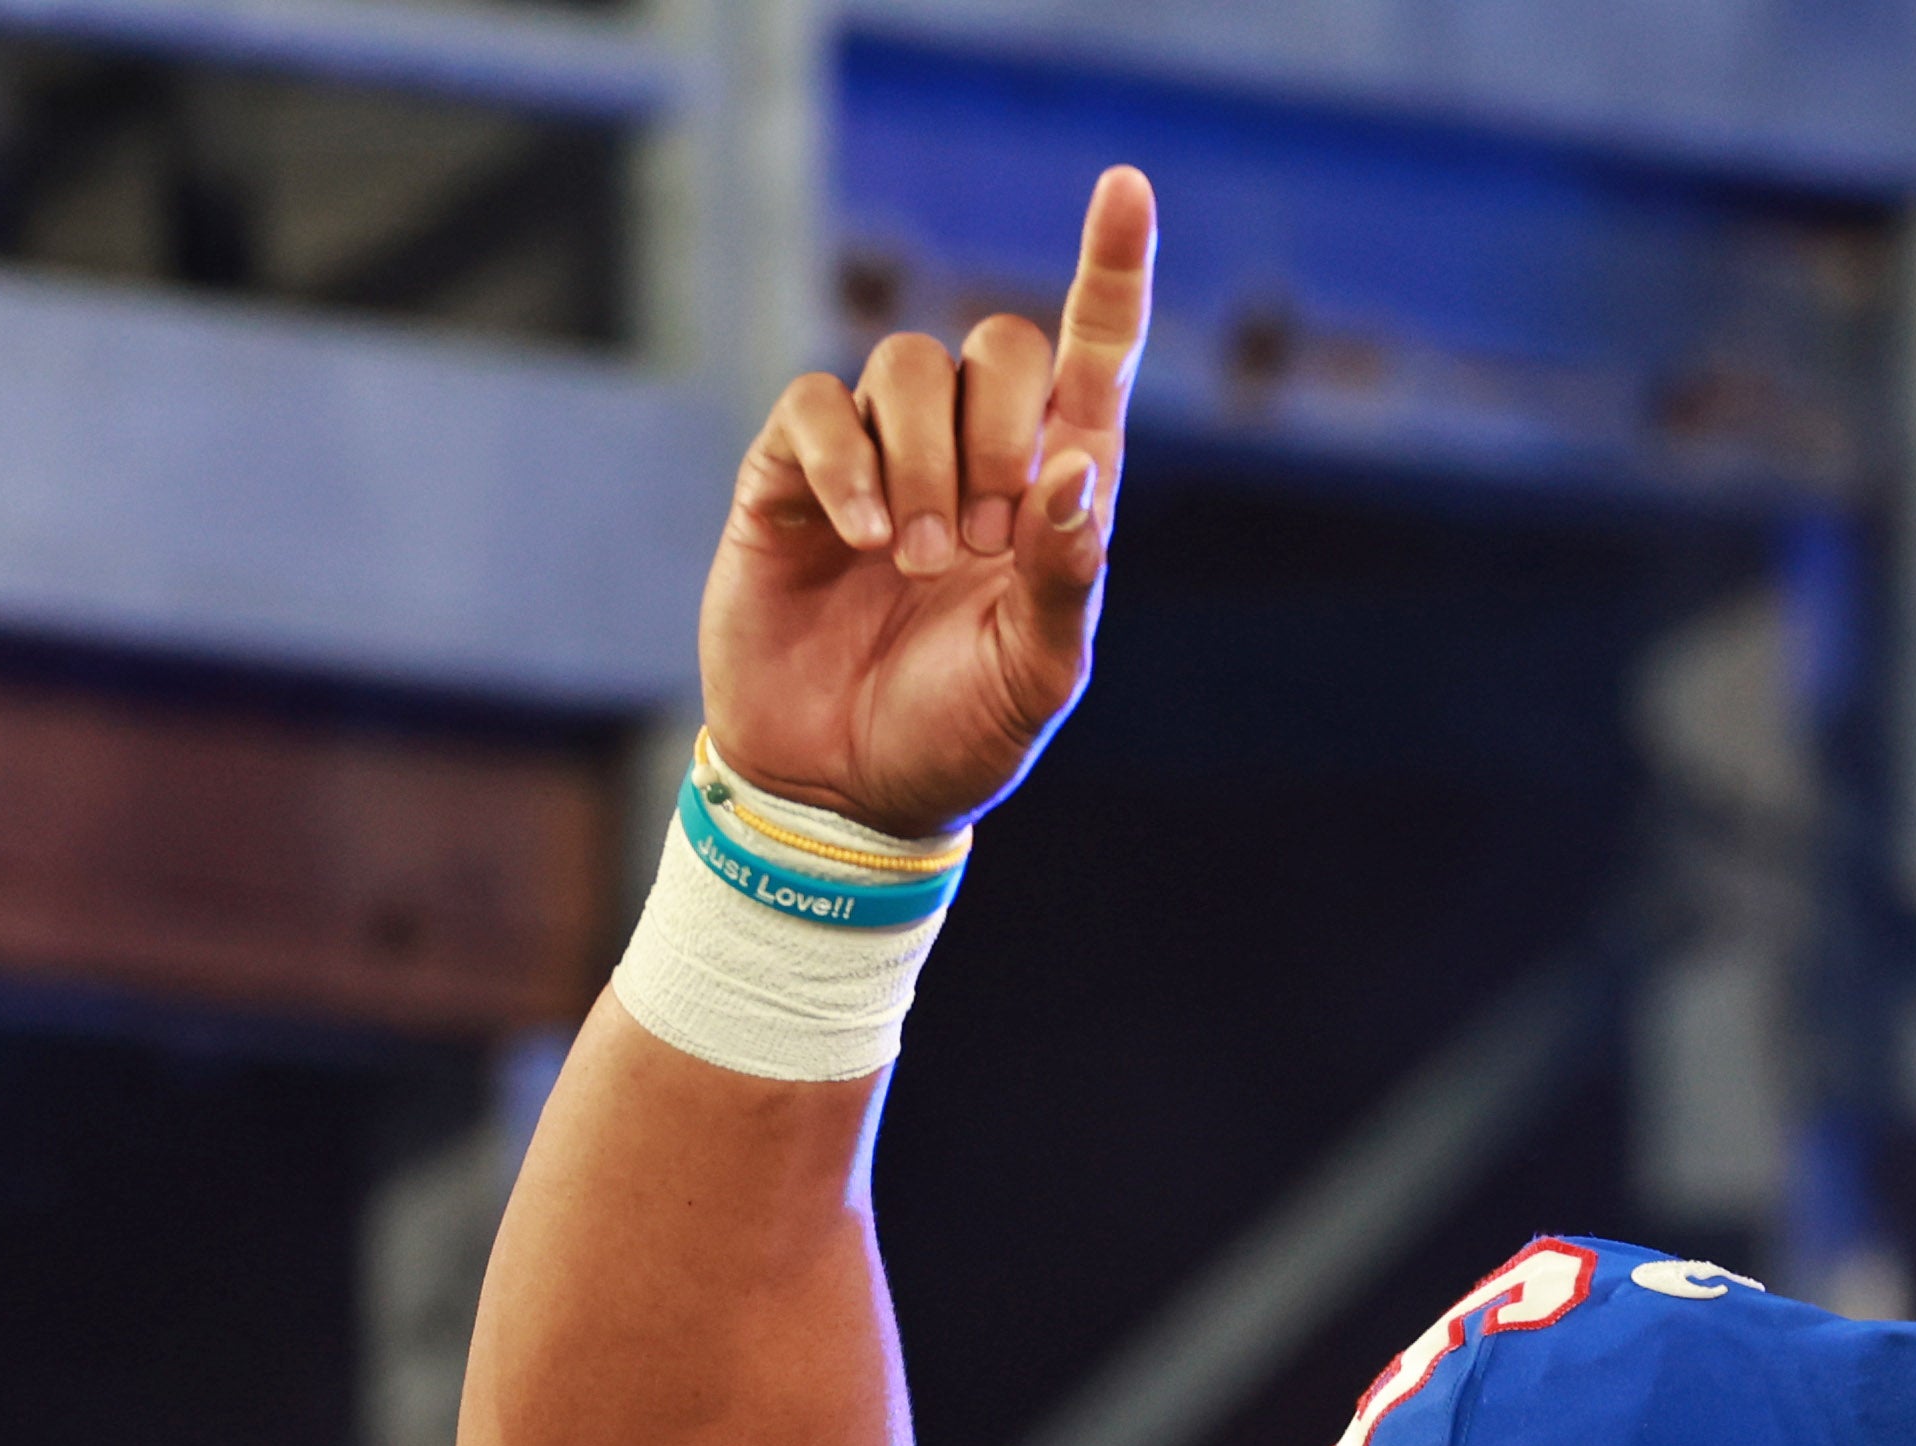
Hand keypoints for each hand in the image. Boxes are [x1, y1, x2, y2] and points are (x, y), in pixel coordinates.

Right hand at [702, 165, 1155, 837]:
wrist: (842, 790)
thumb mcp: (1038, 675)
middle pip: (995, 345)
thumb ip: (1068, 577)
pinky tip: (864, 536)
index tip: (1124, 185)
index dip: (1109, 270)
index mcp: (1050, 495)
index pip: (1090, 357)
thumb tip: (1078, 469)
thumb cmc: (955, 734)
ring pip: (904, 367)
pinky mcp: (791, 476)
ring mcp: (877, 458)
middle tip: (983, 536)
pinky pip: (815, 405)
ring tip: (918, 559)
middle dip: (998, 424)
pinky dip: (844, 458)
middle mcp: (968, 457)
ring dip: (922, 458)